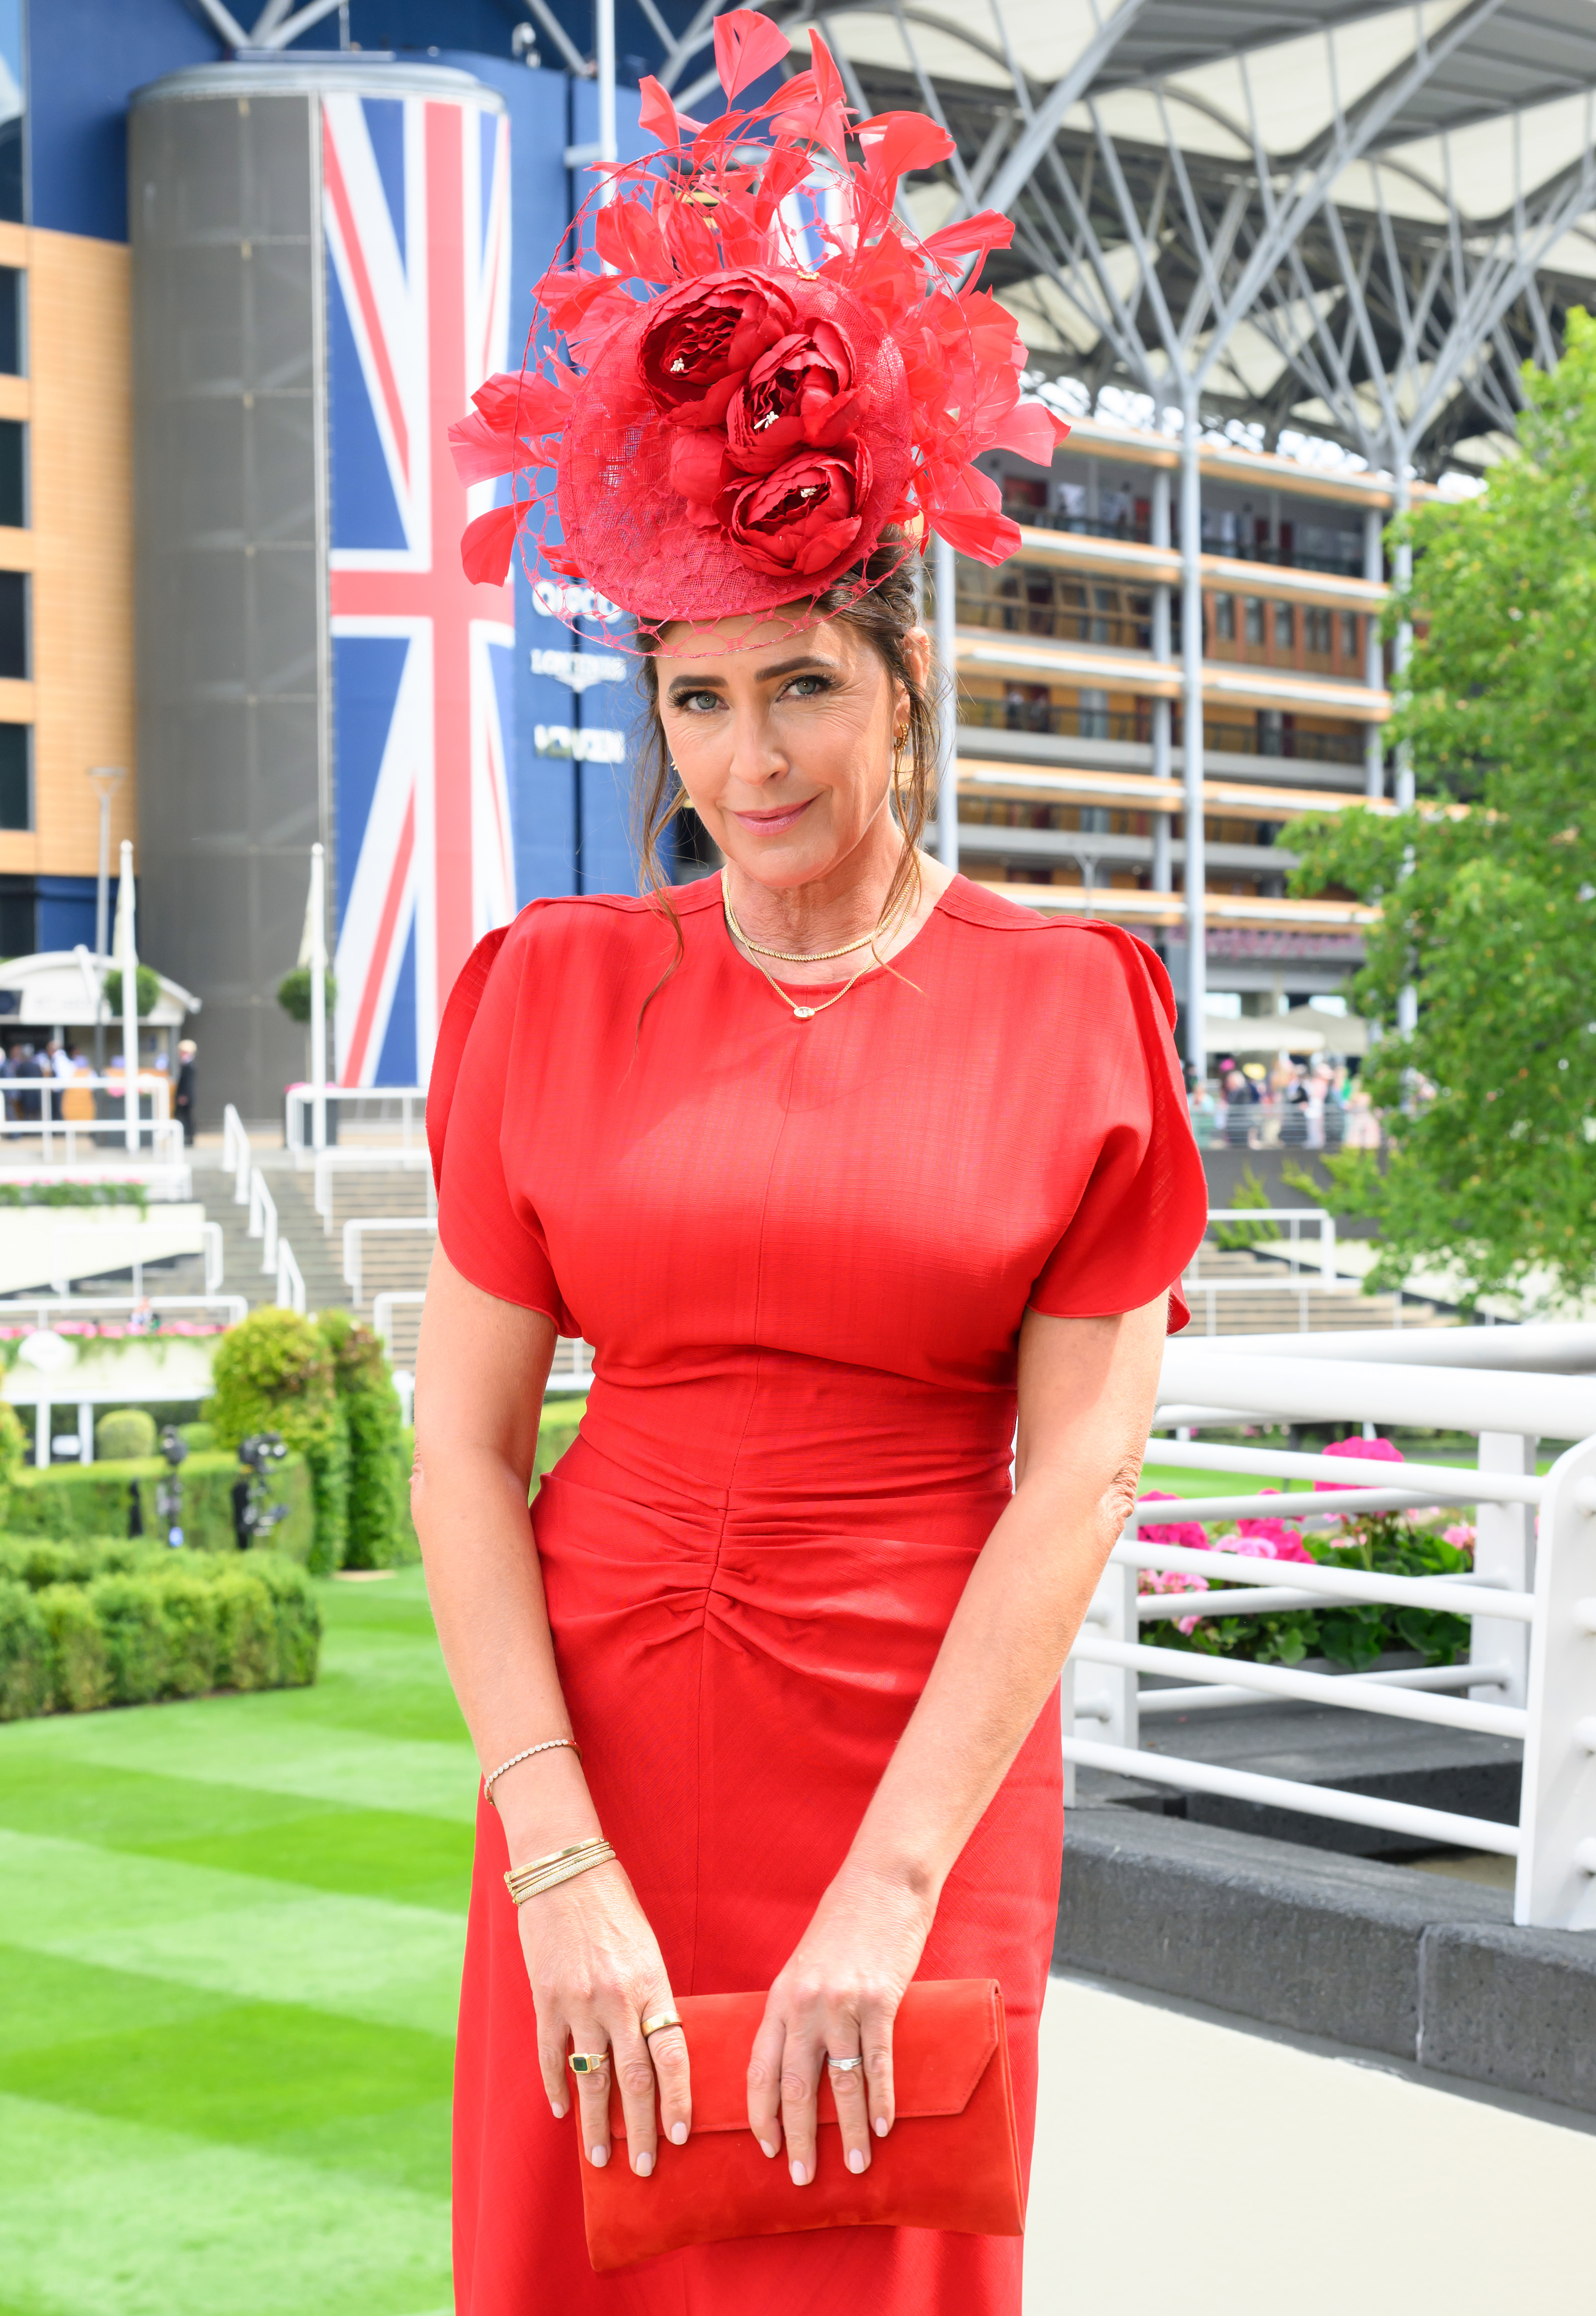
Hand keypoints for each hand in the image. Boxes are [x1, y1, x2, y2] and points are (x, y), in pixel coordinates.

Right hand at [519, 1859, 689, 2177]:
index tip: (682, 2136)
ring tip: (599, 2157)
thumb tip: (657, 2050)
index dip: (678, 2100)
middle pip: (633, 2078)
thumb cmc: (615, 1907)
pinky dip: (557, 2087)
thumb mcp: (646, 1950)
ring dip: (597, 2123)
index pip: (672, 2055)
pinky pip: (552, 2055)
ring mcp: (578, 2002)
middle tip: (646, 2168)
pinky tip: (563, 2111)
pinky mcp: (545, 1999)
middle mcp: (617, 1999)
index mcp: (651, 1984)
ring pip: (591, 2077)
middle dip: (641, 2130)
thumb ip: (651, 1999)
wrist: (566, 1870)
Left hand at [747, 1864, 933, 2187]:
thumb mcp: (805, 1966)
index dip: (760, 2114)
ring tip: (856, 2165)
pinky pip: (877, 2061)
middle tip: (802, 2177)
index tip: (767, 2148)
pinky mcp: (878, 2000)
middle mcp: (804, 2005)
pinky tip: (885, 2126)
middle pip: (794, 2086)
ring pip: (839, 2084)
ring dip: (849, 2131)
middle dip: (798, 2138)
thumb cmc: (844, 1924)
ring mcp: (841, 2003)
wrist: (882, 1881)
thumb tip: (797, 2062)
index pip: (759, 2068)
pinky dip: (881, 2099)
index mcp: (780, 1998)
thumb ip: (798, 2010)